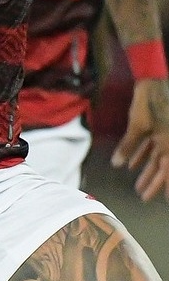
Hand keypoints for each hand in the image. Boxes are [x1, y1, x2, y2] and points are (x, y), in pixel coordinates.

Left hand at [111, 78, 168, 201]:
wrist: (153, 80)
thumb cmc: (148, 103)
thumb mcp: (137, 126)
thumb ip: (128, 146)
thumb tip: (117, 165)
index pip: (167, 170)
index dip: (163, 186)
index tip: (162, 200)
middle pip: (162, 166)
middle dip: (153, 182)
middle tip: (144, 197)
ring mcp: (164, 134)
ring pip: (155, 156)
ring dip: (146, 170)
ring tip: (137, 185)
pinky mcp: (156, 126)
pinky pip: (150, 144)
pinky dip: (141, 153)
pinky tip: (131, 165)